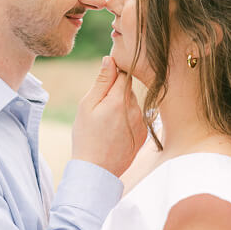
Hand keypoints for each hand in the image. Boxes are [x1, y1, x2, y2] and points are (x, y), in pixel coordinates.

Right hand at [71, 56, 144, 176]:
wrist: (97, 170)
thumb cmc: (86, 137)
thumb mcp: (87, 106)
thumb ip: (101, 81)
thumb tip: (110, 59)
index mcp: (120, 99)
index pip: (123, 74)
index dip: (112, 77)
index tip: (103, 87)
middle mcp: (135, 109)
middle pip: (127, 90)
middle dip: (114, 95)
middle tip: (99, 112)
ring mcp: (142, 123)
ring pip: (131, 105)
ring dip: (121, 109)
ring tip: (106, 126)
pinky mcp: (144, 134)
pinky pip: (136, 119)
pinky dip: (127, 122)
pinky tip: (114, 134)